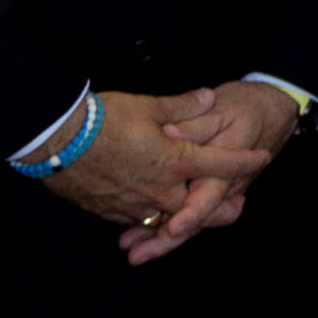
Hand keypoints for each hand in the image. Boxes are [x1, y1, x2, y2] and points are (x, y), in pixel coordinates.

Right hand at [48, 89, 271, 260]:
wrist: (54, 140)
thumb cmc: (102, 119)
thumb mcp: (147, 105)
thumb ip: (182, 105)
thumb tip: (207, 97)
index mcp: (175, 161)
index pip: (221, 165)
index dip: (245, 161)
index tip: (263, 158)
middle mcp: (159, 189)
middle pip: (199, 209)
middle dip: (220, 209)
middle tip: (235, 205)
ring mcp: (134, 205)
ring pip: (167, 219)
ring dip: (183, 217)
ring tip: (194, 213)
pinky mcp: (110, 212)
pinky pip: (138, 220)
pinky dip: (149, 217)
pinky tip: (151, 211)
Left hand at [123, 84, 305, 261]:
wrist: (272, 110)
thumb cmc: (246, 107)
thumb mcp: (222, 110)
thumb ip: (195, 126)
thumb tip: (169, 133)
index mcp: (225, 169)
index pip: (209, 199)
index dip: (190, 216)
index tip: (171, 228)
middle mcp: (222, 188)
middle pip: (196, 222)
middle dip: (166, 241)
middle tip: (135, 254)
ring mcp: (216, 192)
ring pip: (189, 221)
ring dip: (160, 238)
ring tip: (130, 248)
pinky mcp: (208, 190)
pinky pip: (187, 212)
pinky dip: (164, 223)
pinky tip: (139, 230)